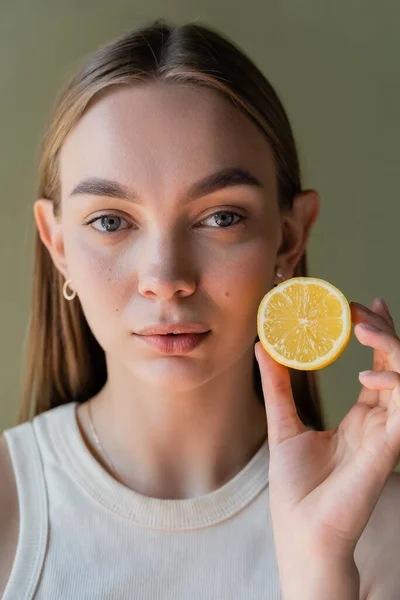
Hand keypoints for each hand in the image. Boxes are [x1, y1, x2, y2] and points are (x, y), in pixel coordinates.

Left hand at [254, 296, 399, 563]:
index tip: (361, 307)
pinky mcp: (389, 450)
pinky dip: (396, 385)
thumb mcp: (284, 424)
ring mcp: (388, 435)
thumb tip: (263, 347)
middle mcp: (380, 423)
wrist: (300, 532)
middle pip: (397, 366)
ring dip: (394, 349)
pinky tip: (370, 375)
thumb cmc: (297, 489)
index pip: (380, 367)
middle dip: (385, 332)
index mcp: (362, 419)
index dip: (377, 335)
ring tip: (365, 329)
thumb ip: (278, 386)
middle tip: (364, 308)